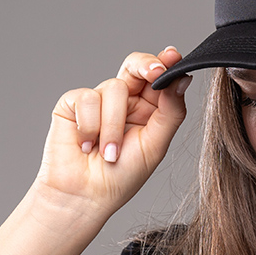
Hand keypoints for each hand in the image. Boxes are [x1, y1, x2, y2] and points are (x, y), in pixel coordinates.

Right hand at [34, 47, 189, 217]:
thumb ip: (170, 111)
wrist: (84, 196)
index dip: (166, 64)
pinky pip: (87, 98)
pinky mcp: (73, 103)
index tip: (174, 58)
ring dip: (113, 126)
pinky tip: (86, 146)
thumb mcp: (156, 145)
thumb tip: (182, 79)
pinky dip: (90, 126)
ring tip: (108, 153)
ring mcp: (99, 100)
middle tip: (155, 72)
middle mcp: (125, 100)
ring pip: (114, 88)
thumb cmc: (122, 176)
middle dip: (146, 65)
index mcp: (149, 108)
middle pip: (135, 65)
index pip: (158, 78)